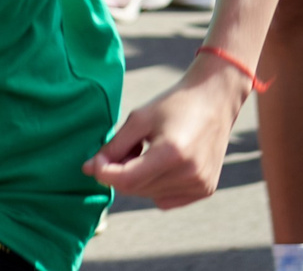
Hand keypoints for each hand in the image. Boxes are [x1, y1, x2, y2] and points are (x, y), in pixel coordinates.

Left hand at [85, 65, 250, 206]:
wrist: (214, 102)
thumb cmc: (173, 105)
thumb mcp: (139, 119)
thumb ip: (114, 146)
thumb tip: (88, 169)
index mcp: (171, 153)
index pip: (126, 179)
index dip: (104, 172)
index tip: (94, 160)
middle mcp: (189, 174)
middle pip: (136, 189)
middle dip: (119, 172)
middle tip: (126, 148)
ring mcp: (200, 185)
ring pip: (149, 195)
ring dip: (137, 179)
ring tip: (145, 152)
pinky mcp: (206, 190)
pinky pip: (165, 199)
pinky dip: (154, 187)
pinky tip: (160, 165)